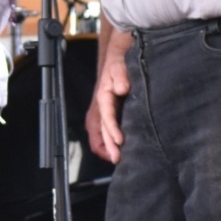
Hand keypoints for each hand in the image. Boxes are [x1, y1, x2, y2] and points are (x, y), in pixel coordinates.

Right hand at [86, 48, 128, 163]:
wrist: (115, 61)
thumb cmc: (118, 64)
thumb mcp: (119, 65)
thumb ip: (120, 75)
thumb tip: (122, 88)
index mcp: (102, 97)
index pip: (106, 117)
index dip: (112, 130)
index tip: (120, 141)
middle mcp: (99, 109)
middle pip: (101, 131)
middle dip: (108, 147)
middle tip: (118, 159)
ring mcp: (101, 114)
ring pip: (99, 136)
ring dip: (106, 148)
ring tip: (118, 159)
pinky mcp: (106, 117)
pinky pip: (102, 135)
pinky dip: (107, 145)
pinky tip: (117, 150)